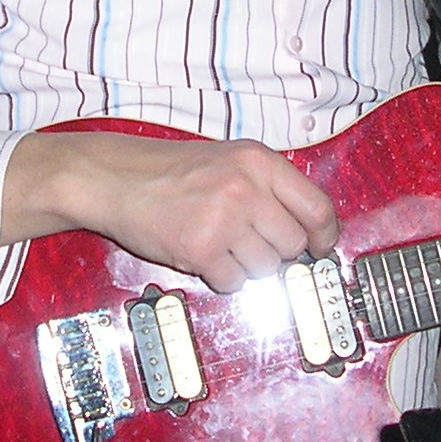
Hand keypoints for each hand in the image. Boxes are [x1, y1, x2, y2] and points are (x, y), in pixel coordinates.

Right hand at [3, 129, 338, 293]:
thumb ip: (268, 185)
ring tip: (220, 245)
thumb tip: (307, 227)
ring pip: (266, 268)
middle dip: (275, 251)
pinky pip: (234, 283)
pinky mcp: (201, 250)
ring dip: (246, 266)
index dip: (324, 235)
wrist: (115, 177)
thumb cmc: (169, 170)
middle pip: (292, 244)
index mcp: (259, 161)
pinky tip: (203, 256)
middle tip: (250, 243)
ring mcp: (225, 220)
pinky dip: (221, 277)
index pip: (317, 208)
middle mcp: (246, 188)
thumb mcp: (228, 158)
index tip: (320, 246)